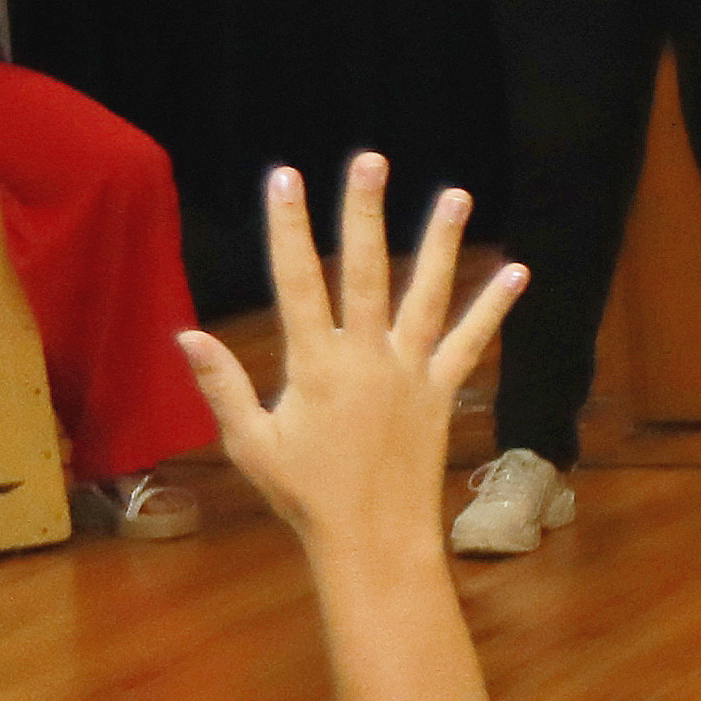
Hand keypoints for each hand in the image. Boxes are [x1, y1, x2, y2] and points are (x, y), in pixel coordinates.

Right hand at [172, 156, 517, 567]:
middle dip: (364, 212)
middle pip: (366, 271)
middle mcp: (367, 358)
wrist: (373, 540)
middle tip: (369, 160)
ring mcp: (410, 372)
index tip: (285, 177)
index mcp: (315, 365)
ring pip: (427, 294)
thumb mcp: (250, 443)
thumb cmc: (305, 496)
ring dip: (440, 241)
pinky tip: (516, 271)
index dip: (288, 227)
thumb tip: (184, 335)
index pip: (296, 281)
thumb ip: (221, 385)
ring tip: (456, 193)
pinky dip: (493, 307)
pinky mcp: (442, 392)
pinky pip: (470, 342)